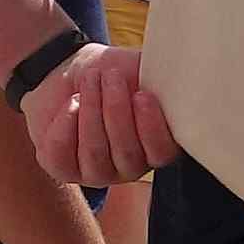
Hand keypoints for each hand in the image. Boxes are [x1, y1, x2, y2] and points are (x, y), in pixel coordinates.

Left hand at [25, 39, 172, 187]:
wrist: (73, 72)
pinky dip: (65, 120)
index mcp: (157, 146)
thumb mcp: (144, 71)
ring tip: (90, 79)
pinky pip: (62, 153)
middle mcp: (130, 166)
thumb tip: (182, 81)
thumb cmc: (115, 73)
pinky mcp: (64, 169)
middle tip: (110, 75)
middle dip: (115, 109)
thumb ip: (166, 83)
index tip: (141, 94)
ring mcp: (97, 172)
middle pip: (126, 151)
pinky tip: (72, 102)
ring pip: (94, 152)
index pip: (162, 152)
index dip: (151, 127)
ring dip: (91, 109)